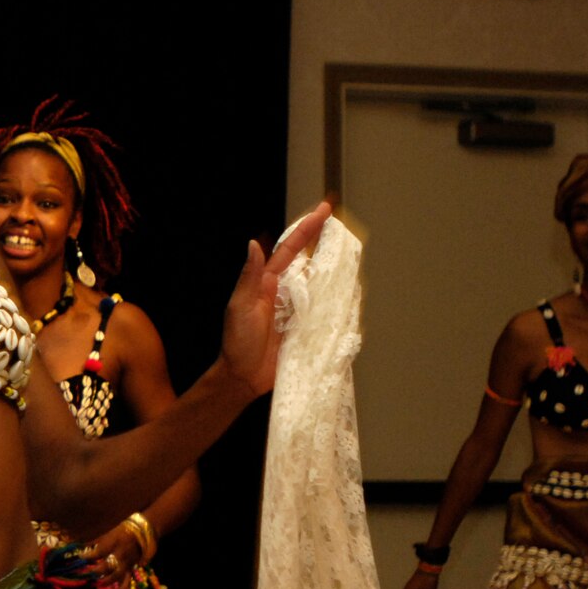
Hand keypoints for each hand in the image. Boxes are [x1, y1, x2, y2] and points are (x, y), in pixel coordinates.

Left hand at [85, 524, 141, 588]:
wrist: (142, 532)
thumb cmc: (121, 532)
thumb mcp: (107, 534)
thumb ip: (95, 544)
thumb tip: (80, 552)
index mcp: (114, 543)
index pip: (99, 551)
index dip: (88, 555)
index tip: (81, 557)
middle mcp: (121, 554)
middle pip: (108, 565)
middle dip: (97, 571)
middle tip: (88, 575)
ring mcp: (127, 563)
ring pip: (118, 575)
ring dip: (107, 582)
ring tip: (99, 586)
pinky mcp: (131, 569)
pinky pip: (127, 582)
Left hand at [222, 201, 331, 395]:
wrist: (243, 378)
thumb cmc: (237, 343)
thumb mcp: (240, 307)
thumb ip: (250, 277)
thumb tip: (254, 244)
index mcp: (267, 283)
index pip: (289, 250)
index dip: (306, 230)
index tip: (323, 210)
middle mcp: (283, 292)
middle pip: (308, 261)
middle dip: (323, 241)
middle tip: (341, 223)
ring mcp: (296, 309)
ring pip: (318, 283)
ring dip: (333, 267)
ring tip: (351, 250)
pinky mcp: (305, 328)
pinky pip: (324, 309)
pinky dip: (336, 298)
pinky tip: (349, 288)